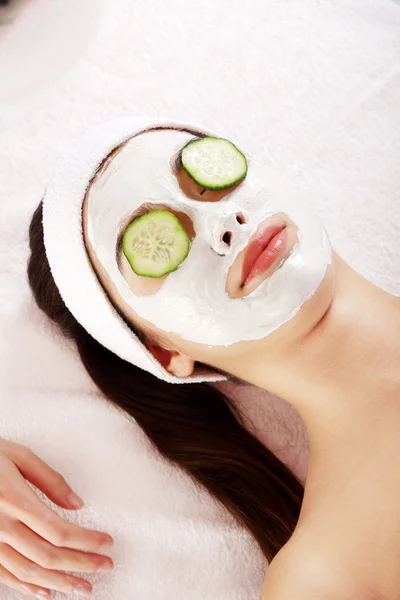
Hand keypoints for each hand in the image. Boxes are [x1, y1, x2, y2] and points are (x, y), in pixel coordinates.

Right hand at [0, 439, 113, 597]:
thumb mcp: (20, 456)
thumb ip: (50, 480)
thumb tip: (78, 503)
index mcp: (16, 501)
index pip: (59, 531)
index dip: (86, 541)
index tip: (107, 543)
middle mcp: (2, 527)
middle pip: (49, 555)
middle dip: (81, 563)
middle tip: (105, 565)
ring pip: (30, 571)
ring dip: (60, 582)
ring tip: (84, 587)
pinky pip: (6, 576)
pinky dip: (28, 587)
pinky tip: (48, 591)